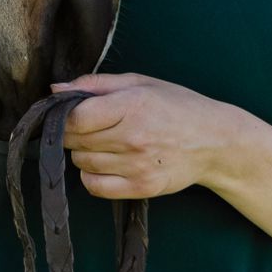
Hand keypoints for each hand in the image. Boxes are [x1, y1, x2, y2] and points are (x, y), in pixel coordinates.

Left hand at [53, 73, 245, 199]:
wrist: (215, 141)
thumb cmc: (176, 106)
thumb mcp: (140, 83)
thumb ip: (96, 84)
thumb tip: (56, 89)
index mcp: (133, 105)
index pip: (75, 118)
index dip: (63, 115)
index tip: (68, 113)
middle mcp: (134, 137)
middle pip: (75, 141)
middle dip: (73, 133)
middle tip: (89, 127)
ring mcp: (138, 165)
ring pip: (82, 163)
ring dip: (83, 153)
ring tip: (103, 143)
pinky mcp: (142, 188)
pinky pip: (95, 187)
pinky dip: (92, 176)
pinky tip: (105, 164)